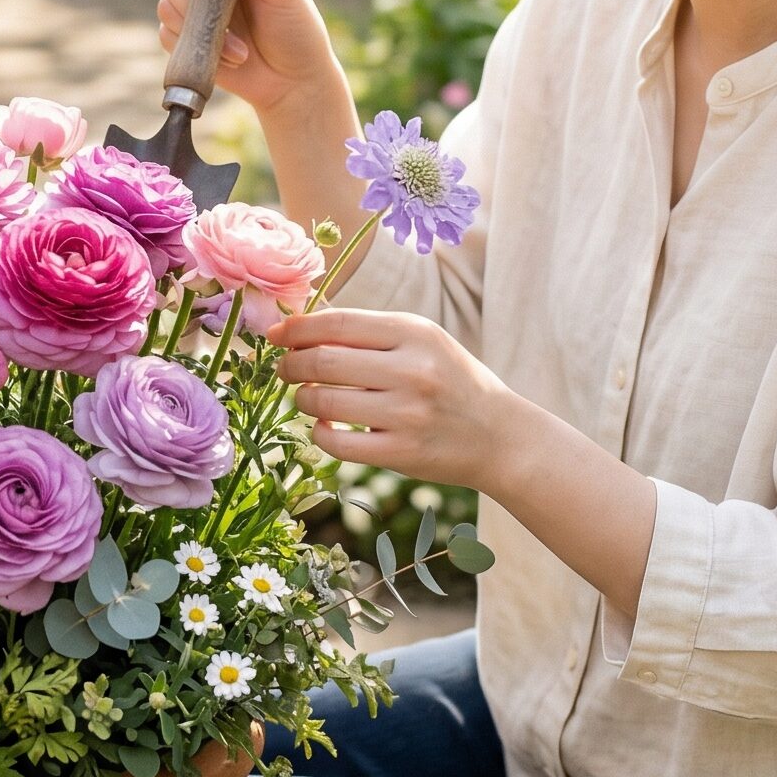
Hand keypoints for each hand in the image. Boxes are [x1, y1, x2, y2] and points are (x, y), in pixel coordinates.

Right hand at [157, 0, 341, 116]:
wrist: (292, 80)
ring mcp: (193, 6)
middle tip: (222, 18)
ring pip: (166, 4)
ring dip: (201, 30)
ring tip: (239, 49)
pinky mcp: (185, 37)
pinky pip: (168, 36)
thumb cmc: (295, 27)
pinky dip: (197, 49)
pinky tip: (229, 59)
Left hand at [267, 306, 517, 487]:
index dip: (296, 329)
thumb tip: (301, 324)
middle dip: (291, 364)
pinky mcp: (402, 453)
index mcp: (415, 332)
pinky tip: (325, 425)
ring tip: (308, 396)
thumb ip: (368, 331)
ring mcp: (407, 414)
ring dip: (303, 398)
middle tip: (284, 369)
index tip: (276, 336)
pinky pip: (337, 443)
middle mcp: (412, 369)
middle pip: (323, 361)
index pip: (337, 324)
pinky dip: (320, 432)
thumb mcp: (422, 341)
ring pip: (324, 402)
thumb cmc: (451, 380)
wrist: (500, 435)